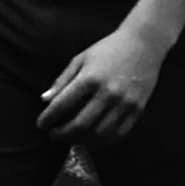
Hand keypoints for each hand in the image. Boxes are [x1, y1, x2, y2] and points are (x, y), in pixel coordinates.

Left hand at [37, 18, 164, 145]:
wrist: (144, 44)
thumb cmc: (108, 49)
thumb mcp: (81, 59)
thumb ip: (62, 80)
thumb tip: (45, 99)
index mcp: (90, 78)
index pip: (63, 105)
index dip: (48, 118)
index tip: (41, 124)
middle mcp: (108, 93)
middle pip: (81, 124)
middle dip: (63, 134)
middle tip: (53, 135)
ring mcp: (125, 103)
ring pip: (100, 134)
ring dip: (82, 141)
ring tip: (72, 138)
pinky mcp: (138, 109)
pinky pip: (119, 133)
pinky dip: (104, 141)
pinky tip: (93, 138)